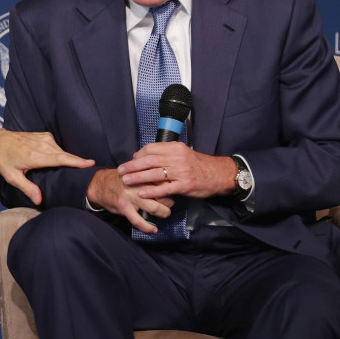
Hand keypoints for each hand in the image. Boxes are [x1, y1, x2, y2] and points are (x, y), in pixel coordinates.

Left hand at [0, 129, 94, 204]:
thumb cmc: (3, 159)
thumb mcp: (12, 177)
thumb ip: (27, 188)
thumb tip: (39, 200)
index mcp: (35, 156)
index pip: (60, 159)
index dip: (76, 161)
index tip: (91, 163)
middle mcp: (42, 145)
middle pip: (65, 155)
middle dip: (78, 162)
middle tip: (92, 169)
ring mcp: (43, 138)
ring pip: (61, 151)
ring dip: (68, 159)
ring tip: (77, 167)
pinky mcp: (44, 136)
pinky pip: (57, 146)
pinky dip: (61, 154)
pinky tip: (60, 160)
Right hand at [86, 168, 174, 233]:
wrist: (99, 184)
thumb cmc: (120, 179)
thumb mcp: (134, 172)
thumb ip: (148, 175)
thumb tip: (167, 182)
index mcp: (141, 173)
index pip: (163, 181)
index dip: (171, 188)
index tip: (173, 191)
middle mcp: (137, 183)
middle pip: (162, 194)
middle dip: (170, 201)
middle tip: (170, 204)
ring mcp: (130, 196)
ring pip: (154, 207)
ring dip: (163, 213)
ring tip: (165, 214)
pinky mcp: (124, 206)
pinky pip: (138, 220)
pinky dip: (147, 227)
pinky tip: (153, 230)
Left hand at [117, 142, 235, 200]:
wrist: (219, 174)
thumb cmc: (198, 164)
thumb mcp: (183, 153)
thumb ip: (166, 154)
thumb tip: (145, 156)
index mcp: (175, 148)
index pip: (151, 149)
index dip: (138, 155)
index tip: (130, 161)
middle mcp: (177, 158)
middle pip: (149, 160)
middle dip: (132, 166)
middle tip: (120, 171)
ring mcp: (181, 172)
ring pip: (154, 174)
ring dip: (137, 178)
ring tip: (126, 181)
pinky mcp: (185, 185)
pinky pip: (165, 188)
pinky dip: (152, 191)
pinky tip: (141, 193)